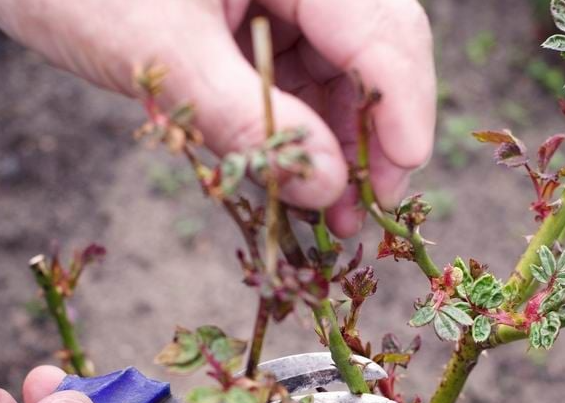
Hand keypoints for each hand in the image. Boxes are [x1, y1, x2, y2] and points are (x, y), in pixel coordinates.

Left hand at [0, 0, 435, 235]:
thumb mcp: (160, 53)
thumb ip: (247, 120)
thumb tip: (329, 189)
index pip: (383, 27)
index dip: (404, 106)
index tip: (403, 179)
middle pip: (376, 51)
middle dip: (375, 135)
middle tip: (366, 212)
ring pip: (343, 72)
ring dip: (342, 145)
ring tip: (330, 217)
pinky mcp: (259, 23)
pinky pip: (302, 80)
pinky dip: (301, 133)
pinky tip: (296, 182)